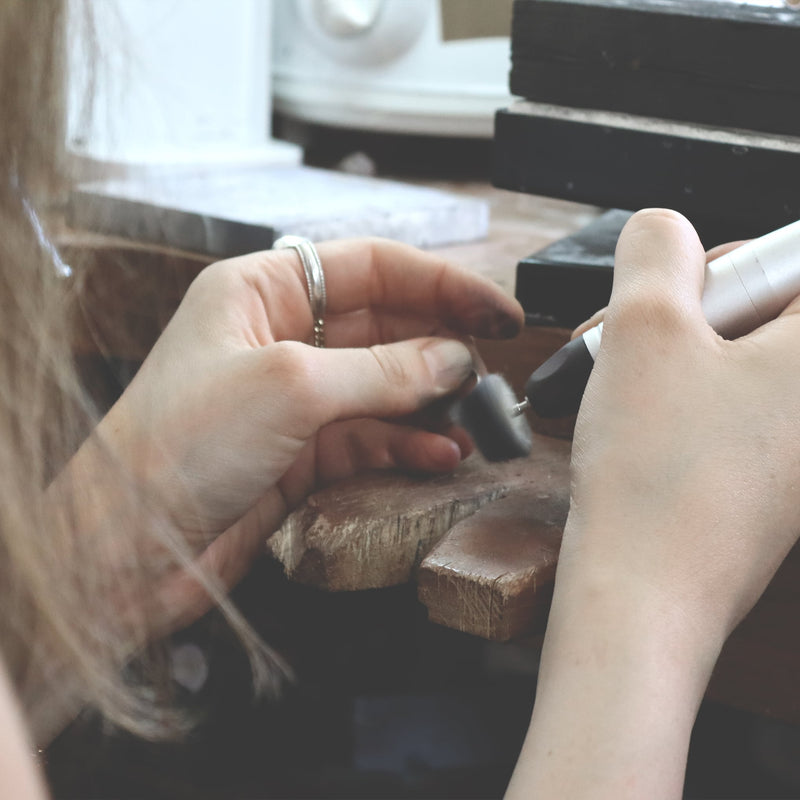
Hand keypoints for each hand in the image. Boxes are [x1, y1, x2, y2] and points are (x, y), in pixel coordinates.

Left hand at [79, 238, 521, 628]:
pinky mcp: (299, 452)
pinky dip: (406, 443)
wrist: (124, 548)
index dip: (442, 283)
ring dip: (431, 401)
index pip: (373, 268)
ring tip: (475, 417)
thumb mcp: (290, 387)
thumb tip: (453, 359)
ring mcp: (292, 397)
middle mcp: (279, 337)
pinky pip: (369, 436)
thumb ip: (382, 371)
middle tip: (492, 369)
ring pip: (383, 385)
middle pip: (384, 325)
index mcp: (263, 291)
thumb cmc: (174, 446)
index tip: (497, 309)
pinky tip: (439, 452)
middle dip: (441, 345)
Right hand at [567, 210, 799, 637]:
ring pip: (738, 362)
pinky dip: (684, 401)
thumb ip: (656, 251)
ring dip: (673, 358)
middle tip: (628, 342)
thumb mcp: (643, 329)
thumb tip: (664, 229)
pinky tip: (640, 422)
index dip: (723, 267)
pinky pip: (733, 409)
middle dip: (685, 314)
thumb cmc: (655, 473)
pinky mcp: (778, 479)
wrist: (646, 594)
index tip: (675, 300)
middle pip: (766, 311)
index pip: (794, 260)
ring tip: (619, 387)